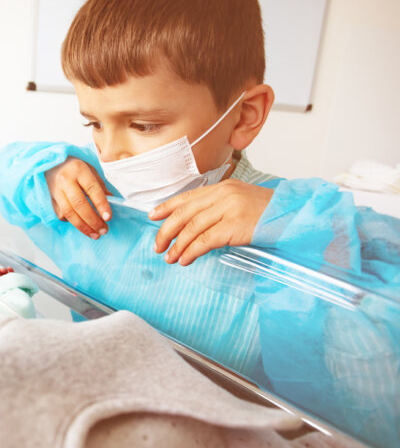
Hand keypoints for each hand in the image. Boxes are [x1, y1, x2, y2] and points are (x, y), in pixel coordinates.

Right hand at [45, 157, 111, 238]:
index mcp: (79, 170)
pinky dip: (72, 222)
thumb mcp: (91, 170)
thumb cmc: (75, 168)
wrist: (51, 164)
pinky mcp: (51, 199)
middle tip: (103, 230)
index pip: (92, 189)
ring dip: (83, 226)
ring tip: (95, 234)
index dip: (101, 204)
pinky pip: (61, 215)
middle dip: (93, 220)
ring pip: (69, 213)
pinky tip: (81, 225)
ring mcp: (56, 190)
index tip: (108, 217)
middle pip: (79, 204)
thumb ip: (100, 186)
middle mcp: (65, 180)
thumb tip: (112, 202)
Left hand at [149, 179, 272, 265]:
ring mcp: (229, 209)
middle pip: (184, 213)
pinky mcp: (234, 226)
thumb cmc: (270, 213)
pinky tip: (185, 259)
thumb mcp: (241, 201)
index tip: (153, 216)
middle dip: (166, 231)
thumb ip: (219, 206)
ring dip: (177, 245)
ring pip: (192, 228)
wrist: (295, 215)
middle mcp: (223, 195)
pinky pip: (205, 240)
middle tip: (157, 245)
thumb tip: (194, 223)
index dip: (167, 207)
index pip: (187, 197)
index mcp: (222, 187)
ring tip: (169, 257)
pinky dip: (191, 251)